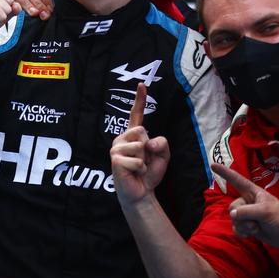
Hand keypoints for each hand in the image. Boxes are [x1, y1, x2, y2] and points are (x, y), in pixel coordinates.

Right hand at [110, 83, 169, 207]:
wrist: (142, 192)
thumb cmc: (149, 173)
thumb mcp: (163, 155)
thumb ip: (162, 143)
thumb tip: (147, 142)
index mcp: (133, 135)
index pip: (136, 115)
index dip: (139, 99)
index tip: (142, 85)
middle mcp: (122, 139)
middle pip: (142, 131)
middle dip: (148, 147)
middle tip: (143, 160)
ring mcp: (116, 149)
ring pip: (139, 145)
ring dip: (144, 160)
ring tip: (138, 168)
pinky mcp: (115, 160)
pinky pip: (137, 160)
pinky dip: (141, 168)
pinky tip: (135, 173)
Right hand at [211, 163, 278, 247]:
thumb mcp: (265, 212)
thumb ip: (246, 211)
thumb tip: (232, 214)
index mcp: (253, 192)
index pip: (237, 180)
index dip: (225, 173)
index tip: (212, 165)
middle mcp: (248, 202)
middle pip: (232, 206)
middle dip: (241, 217)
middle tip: (255, 222)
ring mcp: (247, 215)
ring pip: (233, 219)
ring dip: (243, 226)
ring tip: (256, 228)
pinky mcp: (247, 226)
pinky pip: (236, 228)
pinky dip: (242, 233)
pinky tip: (251, 235)